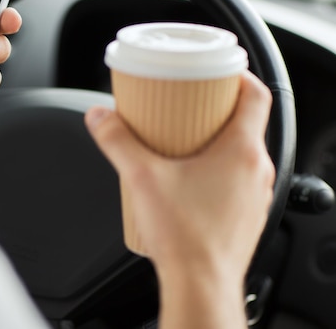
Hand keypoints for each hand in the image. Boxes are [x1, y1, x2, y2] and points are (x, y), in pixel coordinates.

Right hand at [85, 72, 274, 280]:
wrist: (200, 284)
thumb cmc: (185, 237)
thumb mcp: (142, 177)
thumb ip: (117, 141)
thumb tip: (100, 117)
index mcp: (242, 151)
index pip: (256, 96)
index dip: (238, 76)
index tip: (218, 71)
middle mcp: (256, 170)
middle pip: (245, 122)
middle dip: (216, 108)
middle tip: (188, 104)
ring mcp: (255, 194)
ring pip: (241, 152)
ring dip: (216, 139)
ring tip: (183, 140)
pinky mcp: (245, 213)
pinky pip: (237, 178)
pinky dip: (218, 167)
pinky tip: (188, 177)